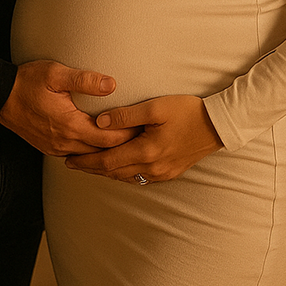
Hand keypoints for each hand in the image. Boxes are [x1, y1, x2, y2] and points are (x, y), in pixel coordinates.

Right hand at [0, 60, 138, 156]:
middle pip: (102, 152)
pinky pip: (77, 155)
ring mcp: (55, 148)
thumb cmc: (27, 81)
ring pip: (89, 157)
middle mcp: (64, 143)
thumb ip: (85, 80)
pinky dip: (92, 153)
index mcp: (69, 125)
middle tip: (143, 137)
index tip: (144, 128)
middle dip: (123, 146)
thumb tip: (112, 84)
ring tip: (128, 143)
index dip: (128, 135)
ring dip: (107, 152)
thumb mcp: (56, 73)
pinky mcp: (49, 148)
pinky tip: (101, 145)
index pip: (108, 139)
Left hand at [64, 95, 222, 182]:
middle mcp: (152, 168)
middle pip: (113, 172)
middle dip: (90, 168)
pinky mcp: (169, 173)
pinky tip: (117, 167)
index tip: (68, 158)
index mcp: (146, 151)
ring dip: (106, 172)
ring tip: (89, 164)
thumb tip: (99, 122)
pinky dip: (123, 173)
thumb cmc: (187, 111)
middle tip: (71, 163)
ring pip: (125, 177)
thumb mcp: (155, 107)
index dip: (86, 161)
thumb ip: (125, 116)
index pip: (107, 161)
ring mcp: (162, 173)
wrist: (218, 125)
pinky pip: (138, 177)